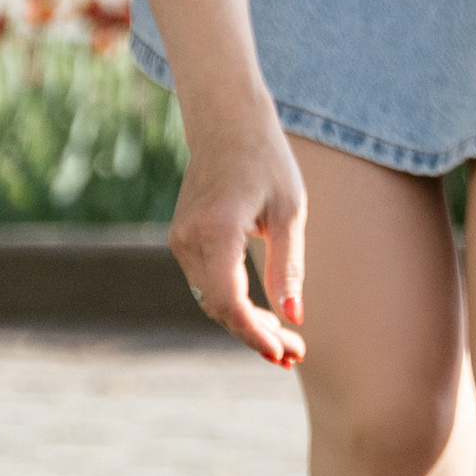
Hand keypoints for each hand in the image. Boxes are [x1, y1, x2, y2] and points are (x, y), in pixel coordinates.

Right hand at [169, 107, 309, 369]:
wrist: (227, 121)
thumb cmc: (266, 159)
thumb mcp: (289, 210)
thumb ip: (288, 267)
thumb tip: (295, 318)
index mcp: (218, 229)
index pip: (230, 302)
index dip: (255, 334)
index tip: (284, 354)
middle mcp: (190, 239)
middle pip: (219, 308)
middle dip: (256, 335)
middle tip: (294, 354)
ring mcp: (180, 239)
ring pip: (211, 300)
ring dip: (245, 322)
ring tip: (285, 338)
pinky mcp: (181, 239)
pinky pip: (206, 284)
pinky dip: (232, 302)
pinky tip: (262, 313)